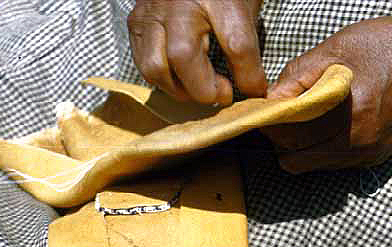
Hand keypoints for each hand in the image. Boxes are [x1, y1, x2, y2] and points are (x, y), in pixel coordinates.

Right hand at [128, 0, 266, 104]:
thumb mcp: (244, 6)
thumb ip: (248, 43)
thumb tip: (253, 87)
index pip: (236, 43)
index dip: (248, 76)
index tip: (255, 90)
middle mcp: (178, 3)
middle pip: (182, 56)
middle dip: (204, 88)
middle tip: (223, 92)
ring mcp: (152, 12)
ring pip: (155, 67)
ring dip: (180, 89)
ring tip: (200, 86)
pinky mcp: (136, 22)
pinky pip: (143, 65)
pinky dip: (164, 80)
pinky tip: (183, 77)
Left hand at [265, 15, 391, 172]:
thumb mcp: (341, 47)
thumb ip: (300, 74)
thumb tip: (270, 99)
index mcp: (351, 115)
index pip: (290, 135)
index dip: (268, 123)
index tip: (260, 109)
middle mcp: (359, 144)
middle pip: (295, 157)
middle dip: (279, 137)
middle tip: (278, 112)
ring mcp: (367, 154)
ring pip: (310, 164)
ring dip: (296, 145)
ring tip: (299, 115)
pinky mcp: (373, 157)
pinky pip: (329, 161)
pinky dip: (316, 147)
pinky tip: (320, 122)